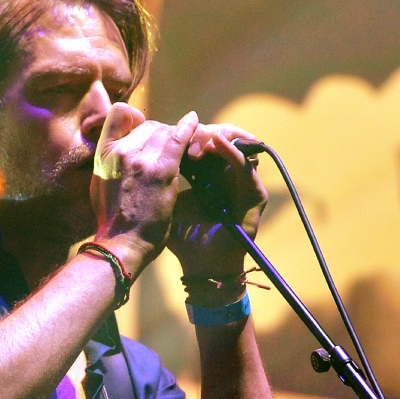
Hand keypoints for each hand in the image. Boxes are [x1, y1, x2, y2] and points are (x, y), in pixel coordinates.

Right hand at [91, 105, 198, 274]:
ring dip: (175, 139)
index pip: (120, 115)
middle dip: (161, 134)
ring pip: (165, 131)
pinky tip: (195, 121)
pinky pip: (178, 139)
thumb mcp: (100, 185)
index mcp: (104, 155)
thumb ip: (110, 164)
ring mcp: (142, 160)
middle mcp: (121, 152)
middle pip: (149, 126)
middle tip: (170, 151)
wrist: (121, 244)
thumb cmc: (112, 222)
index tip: (143, 129)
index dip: (135, 118)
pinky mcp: (162, 170)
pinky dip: (189, 127)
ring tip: (183, 151)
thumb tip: (120, 153)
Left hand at [169, 123, 267, 286]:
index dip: (186, 135)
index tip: (167, 136)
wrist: (201, 264)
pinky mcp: (255, 193)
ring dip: (213, 138)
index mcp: (208, 172)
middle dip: (199, 134)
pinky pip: (245, 165)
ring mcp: (243, 181)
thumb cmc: (182, 236)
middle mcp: (227, 172)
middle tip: (182, 141)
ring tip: (197, 142)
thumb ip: (163, 173)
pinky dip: (232, 152)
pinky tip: (217, 143)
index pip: (201, 140)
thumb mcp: (168, 198)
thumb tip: (144, 144)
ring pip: (233, 144)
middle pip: (217, 136)